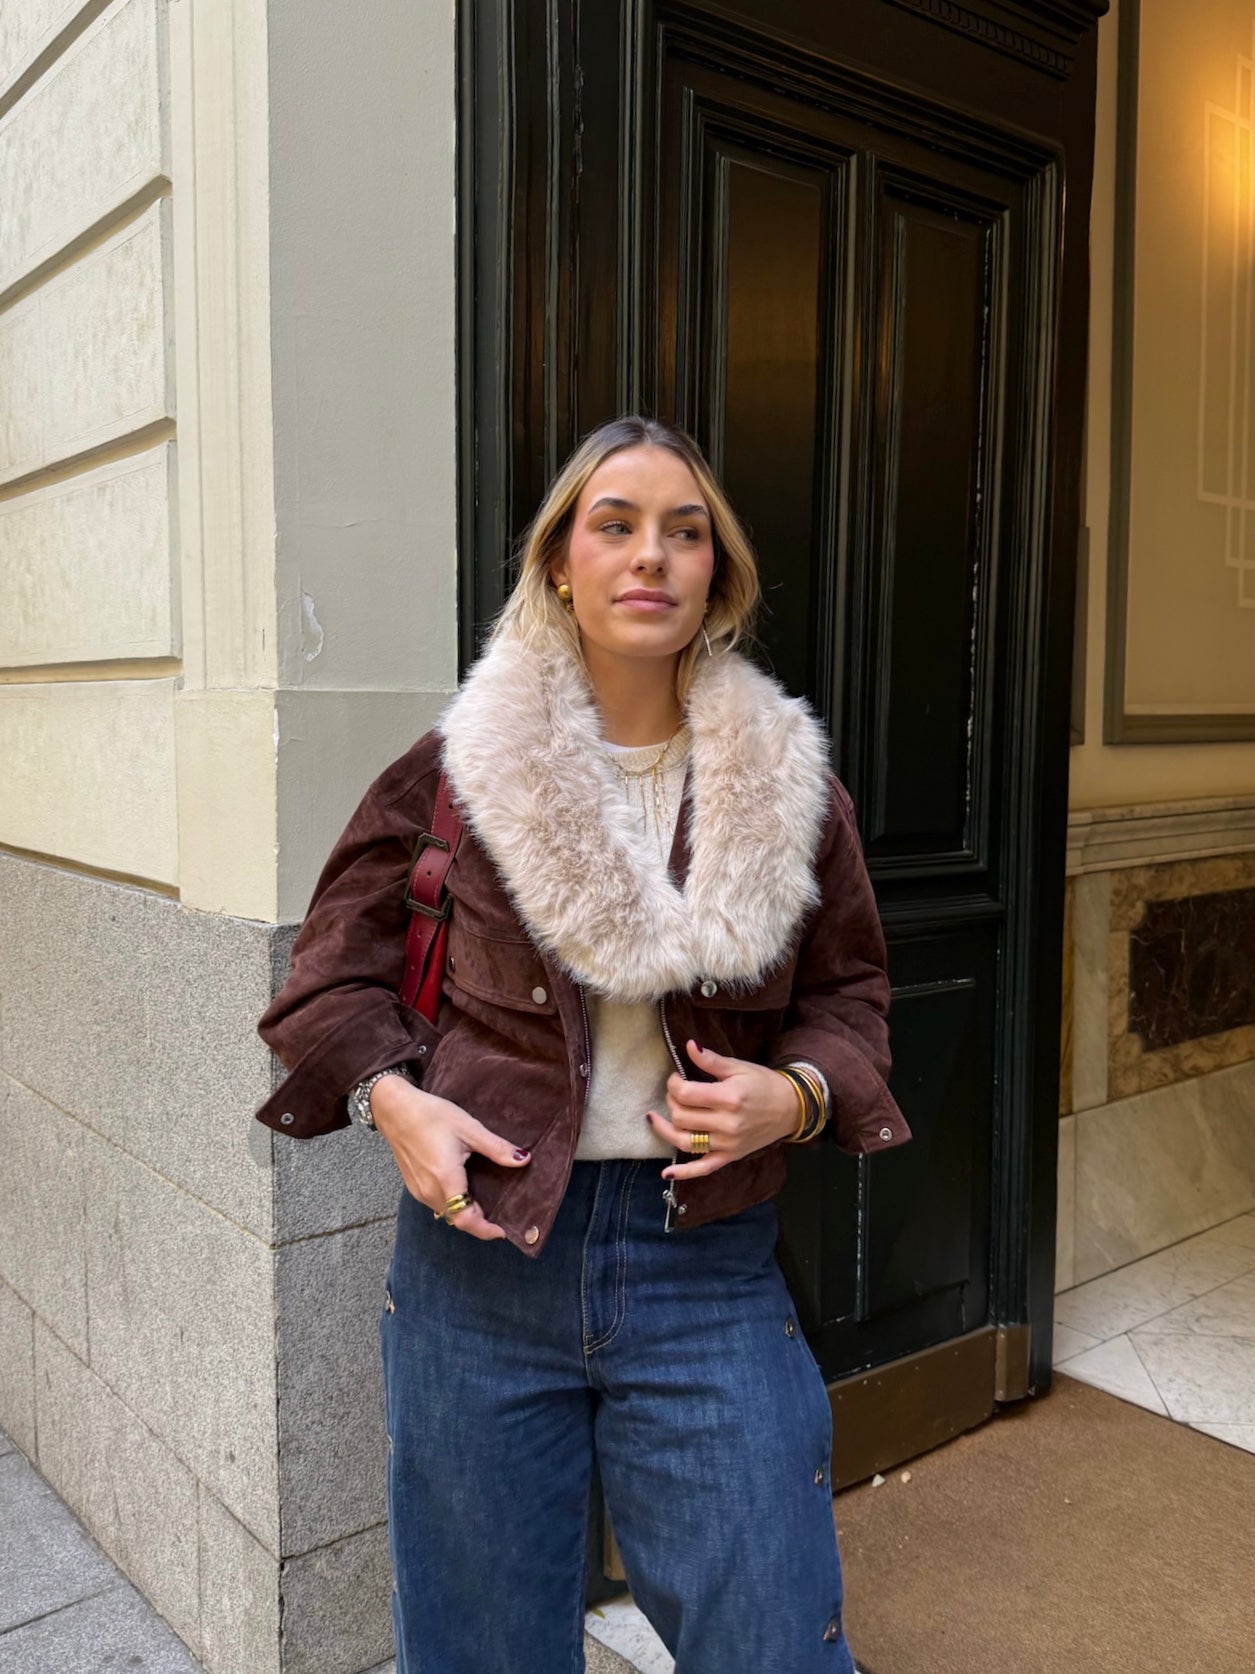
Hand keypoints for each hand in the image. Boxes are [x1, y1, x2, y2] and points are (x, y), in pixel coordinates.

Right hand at [370, 1076, 530, 1239]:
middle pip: (457, 1218)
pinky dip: (452, 1203)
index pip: (466, 1219)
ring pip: (446, 1213)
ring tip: (484, 1199)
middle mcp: (429, 1191)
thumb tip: (524, 1159)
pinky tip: (463, 1188)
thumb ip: (497, 1148)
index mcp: (446, 1179)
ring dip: (464, 1211)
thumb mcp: (469, 1128)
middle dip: (479, 1220)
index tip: (503, 1231)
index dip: (485, 1230)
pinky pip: (436, 1204)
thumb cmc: (431, 1116)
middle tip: (500, 1211)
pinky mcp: (413, 1186)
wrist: (395, 1110)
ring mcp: (418, 1190)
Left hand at [646, 1040, 798, 1179]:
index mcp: (728, 1098)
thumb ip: (711, 1060)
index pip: (685, 1093)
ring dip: (665, 1130)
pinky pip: (703, 1168)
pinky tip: (667, 1173)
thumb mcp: (739, 1067)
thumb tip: (689, 1046)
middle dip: (671, 1101)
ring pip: (684, 1142)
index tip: (676, 1077)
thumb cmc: (764, 1084)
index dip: (673, 1083)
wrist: (791, 1108)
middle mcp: (726, 1124)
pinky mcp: (730, 1156)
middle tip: (676, 1092)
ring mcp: (727, 1144)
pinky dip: (683, 1173)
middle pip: (681, 1116)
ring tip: (655, 1119)